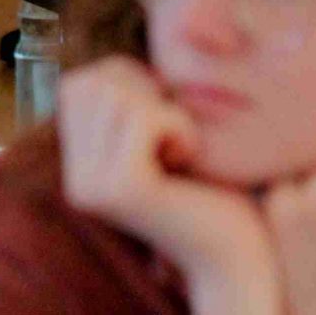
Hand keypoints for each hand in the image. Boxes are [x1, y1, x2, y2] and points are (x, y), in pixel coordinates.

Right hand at [58, 58, 278, 314]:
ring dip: (165, 109)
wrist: (238, 253)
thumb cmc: (210, 186)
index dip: (124, 78)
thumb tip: (113, 62)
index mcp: (78, 168)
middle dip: (144, 91)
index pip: (77, 84)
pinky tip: (190, 156)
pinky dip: (178, 124)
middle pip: (94, 84)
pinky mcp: (124, 190)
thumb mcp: (159, 136)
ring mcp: (95, 187)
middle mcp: (76, 180)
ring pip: (118, 96)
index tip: (162, 111)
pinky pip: (145, 119)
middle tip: (175, 131)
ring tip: (184, 147)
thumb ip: (127, 104)